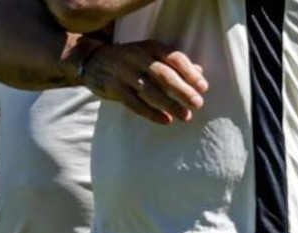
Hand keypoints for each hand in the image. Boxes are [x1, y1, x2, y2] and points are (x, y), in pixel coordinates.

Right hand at [79, 40, 206, 123]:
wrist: (94, 60)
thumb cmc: (130, 59)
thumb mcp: (150, 54)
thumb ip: (173, 63)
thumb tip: (199, 72)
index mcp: (151, 47)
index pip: (175, 58)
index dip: (190, 73)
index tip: (204, 88)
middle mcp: (138, 58)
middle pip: (164, 75)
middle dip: (183, 90)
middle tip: (197, 104)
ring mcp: (125, 73)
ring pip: (150, 91)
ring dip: (170, 105)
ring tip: (185, 116)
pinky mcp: (114, 89)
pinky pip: (135, 103)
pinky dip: (151, 113)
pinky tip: (165, 120)